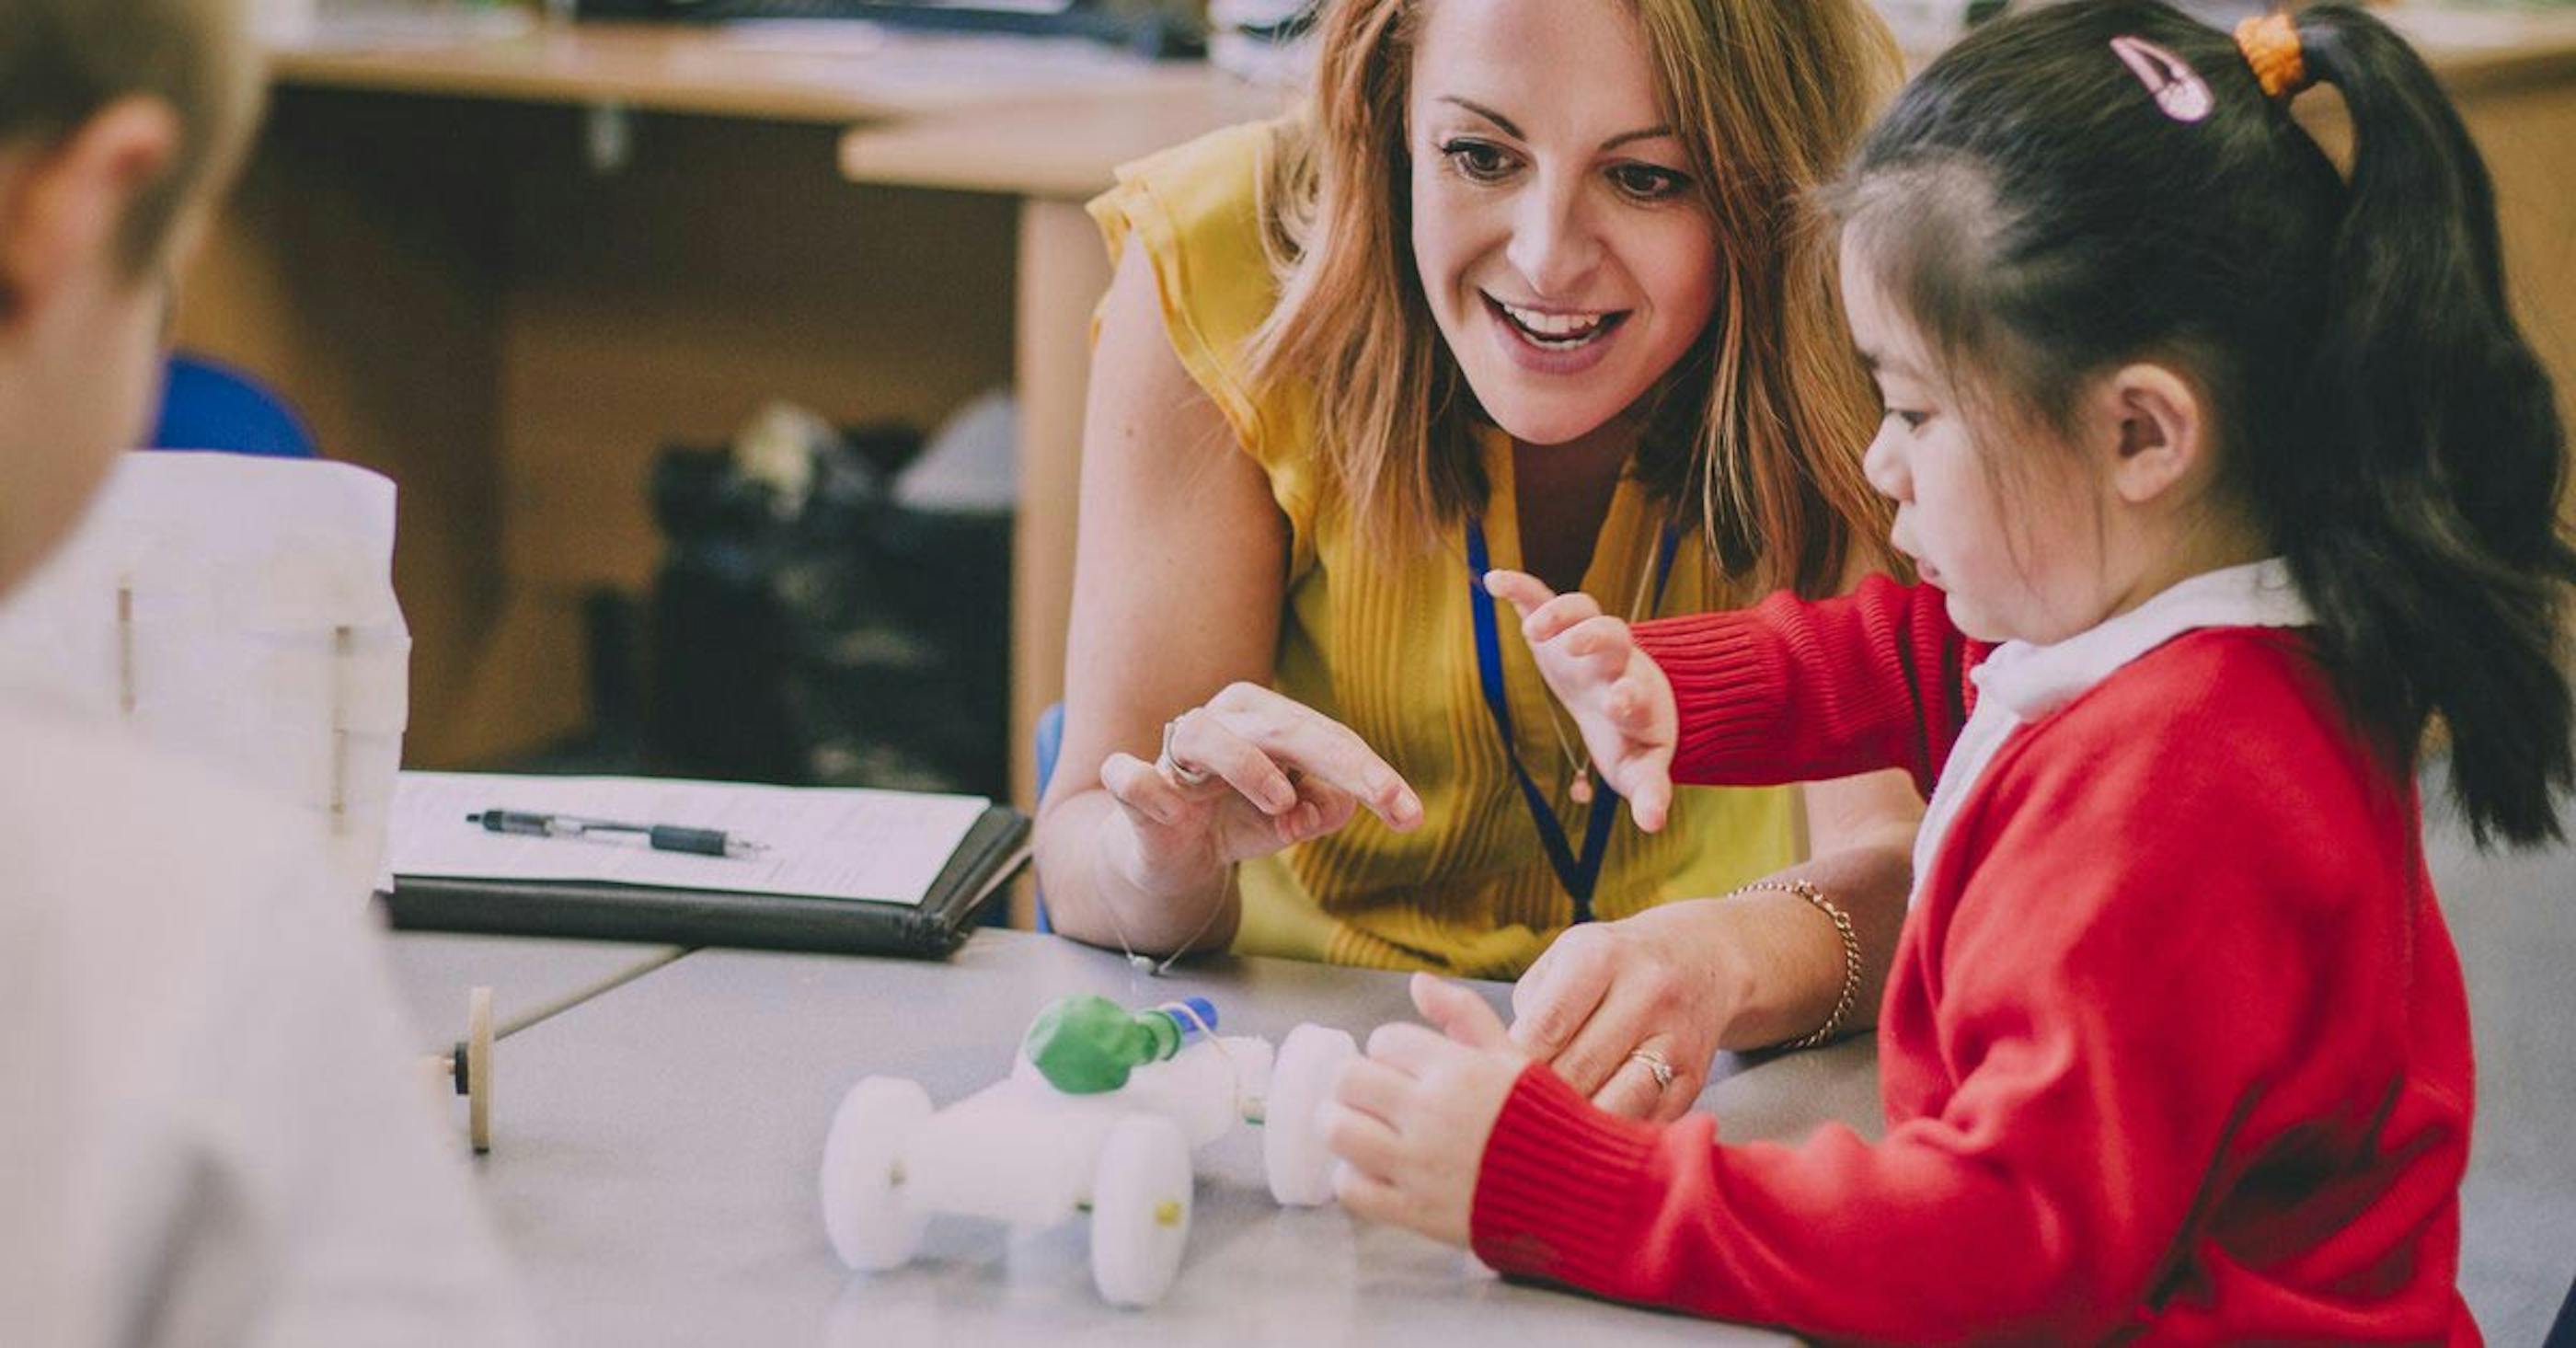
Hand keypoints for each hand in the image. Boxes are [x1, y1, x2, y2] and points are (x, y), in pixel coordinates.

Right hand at [1097, 682, 1422, 898]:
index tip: (1410, 816)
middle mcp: (1223, 722)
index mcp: (1266, 720)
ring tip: (1282, 805)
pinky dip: (1146, 786)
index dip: (1372, 775)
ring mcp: (1173, 752)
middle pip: (1283, 728)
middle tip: (1383, 800)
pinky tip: (1172, 810)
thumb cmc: (1236, 821)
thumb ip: (1319, 809)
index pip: (1328, 739)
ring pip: (1205, 735)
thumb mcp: (1290, 821)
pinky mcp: (1135, 787)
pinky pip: (1131, 777)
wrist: (1170, 856)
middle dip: (1340, 763)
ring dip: (1248, 767)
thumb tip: (1340, 804)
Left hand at [1325, 973, 1530, 1248]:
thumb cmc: (1548, 1120)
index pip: (1384, 1040)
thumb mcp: (1513, 1057)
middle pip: (1348, 1080)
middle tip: (1367, 1094)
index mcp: (1457, 1070)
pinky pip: (1351, 1188)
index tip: (1401, 1067)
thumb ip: (1464, 1015)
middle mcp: (1432, 1113)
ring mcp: (1420, 1164)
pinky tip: (1372, 1169)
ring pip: (1338, 1130)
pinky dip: (1352, 1177)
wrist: (1580, 1192)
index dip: (1389, 1050)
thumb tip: (1418, 981)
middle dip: (1352, 1082)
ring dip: (1340, 1124)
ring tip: (1359, 1127)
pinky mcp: (1415, 1210)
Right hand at [1481, 570, 1677, 830]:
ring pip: (1584, 610)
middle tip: (1577, 648)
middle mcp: (1614, 663)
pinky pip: (1542, 598)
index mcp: (1634, 699)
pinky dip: (1520, 588)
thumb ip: (1649, 793)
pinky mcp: (1560, 627)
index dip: (1629, 695)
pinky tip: (1494, 580)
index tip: (1620, 703)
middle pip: (1615, 636)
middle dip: (1597, 638)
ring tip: (1532, 630)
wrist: (1629, 697)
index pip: (1636, 690)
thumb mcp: (1638, 767)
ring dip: (1560, 613)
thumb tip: (1653, 825)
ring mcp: (1587, 639)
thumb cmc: (1631, 737)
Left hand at [1509, 900, 1742, 1121]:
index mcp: (1599, 957)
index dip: (1509, 1066)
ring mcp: (1676, 1038)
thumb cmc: (1610, 966)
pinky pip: (1647, 1120)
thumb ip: (1527, 1009)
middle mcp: (1646, 993)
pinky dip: (1614, 1134)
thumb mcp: (1563, 961)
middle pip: (1579, 1070)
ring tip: (1549, 1132)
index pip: (1545, 1028)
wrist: (1702, 959)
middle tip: (1509, 1117)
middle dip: (1538, 1099)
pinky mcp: (1695, 1078)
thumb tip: (1490, 1066)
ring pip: (1619, 1102)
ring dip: (1578, 1125)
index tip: (1486, 1087)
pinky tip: (1589, 1136)